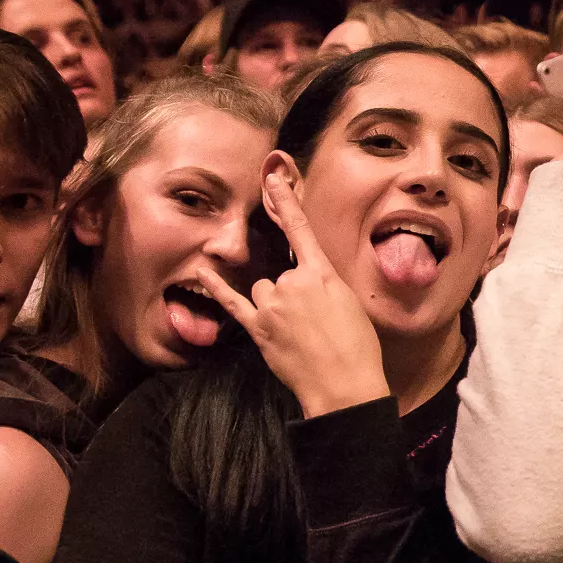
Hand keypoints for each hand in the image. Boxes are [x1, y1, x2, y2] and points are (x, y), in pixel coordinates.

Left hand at [192, 167, 390, 417]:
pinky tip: (204, 274)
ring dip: (273, 305)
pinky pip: (233, 303)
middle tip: (313, 323)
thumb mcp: (350, 305)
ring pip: (263, 292)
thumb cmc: (357, 348)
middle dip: (292, 295)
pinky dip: (218, 289)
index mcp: (322, 274)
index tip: (273, 177)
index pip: (300, 229)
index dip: (286, 201)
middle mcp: (293, 283)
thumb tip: (310, 283)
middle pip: (280, 276)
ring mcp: (273, 306)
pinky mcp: (259, 328)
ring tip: (295, 332)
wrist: (345, 385)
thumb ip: (325, 286)